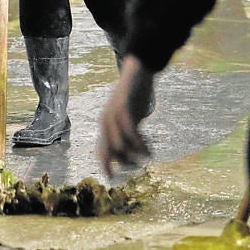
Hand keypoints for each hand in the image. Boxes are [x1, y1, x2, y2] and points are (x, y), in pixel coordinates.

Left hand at [97, 55, 154, 178]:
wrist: (137, 71)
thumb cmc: (135, 97)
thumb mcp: (130, 117)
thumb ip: (127, 132)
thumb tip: (129, 151)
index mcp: (105, 125)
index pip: (100, 150)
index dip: (105, 166)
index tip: (113, 179)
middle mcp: (106, 121)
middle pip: (109, 150)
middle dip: (124, 162)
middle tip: (140, 164)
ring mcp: (113, 114)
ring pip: (120, 144)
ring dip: (135, 154)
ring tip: (148, 156)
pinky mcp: (123, 107)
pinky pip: (130, 131)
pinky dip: (140, 144)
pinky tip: (150, 150)